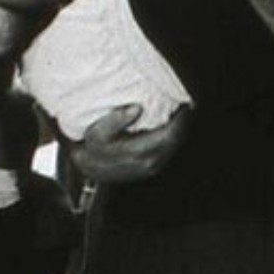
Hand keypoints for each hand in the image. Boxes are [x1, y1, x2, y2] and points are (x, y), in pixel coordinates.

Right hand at [71, 100, 191, 183]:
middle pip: (177, 140)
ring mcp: (152, 167)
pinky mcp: (151, 168)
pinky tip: (169, 128)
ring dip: (178, 130)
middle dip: (183, 123)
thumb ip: (116, 119)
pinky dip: (172, 138)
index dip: (181, 119)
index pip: (171, 134)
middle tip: (184, 105)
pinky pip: (168, 151)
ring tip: (179, 114)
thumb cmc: (93, 149)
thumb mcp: (97, 132)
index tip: (183, 104)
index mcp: (140, 152)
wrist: (89, 169)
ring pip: (174, 147)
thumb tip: (136, 108)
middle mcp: (150, 162)